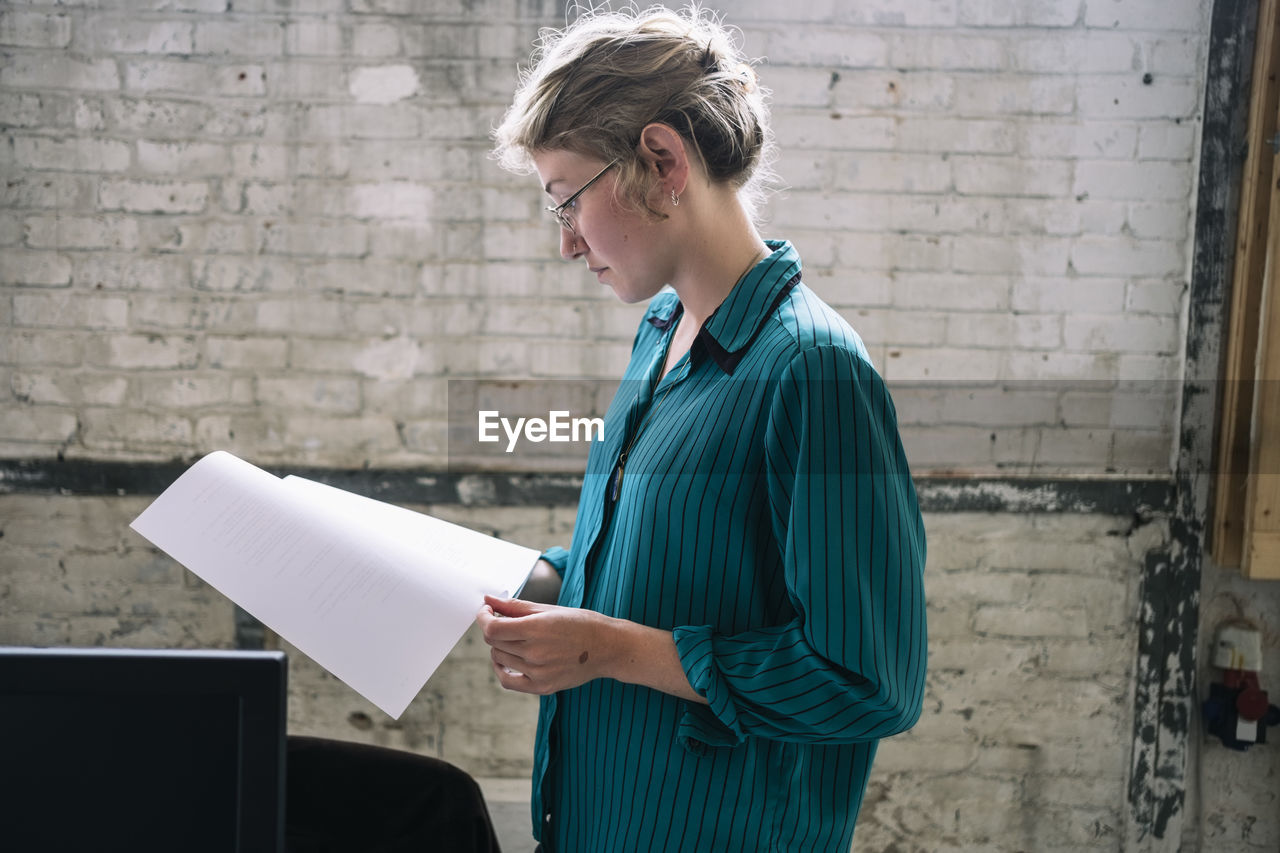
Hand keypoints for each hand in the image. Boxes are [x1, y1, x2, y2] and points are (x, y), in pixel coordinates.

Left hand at [476, 595, 613, 694]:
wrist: (608, 648)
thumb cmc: (581, 623)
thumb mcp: (549, 609)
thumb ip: (515, 606)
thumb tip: (489, 600)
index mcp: (537, 629)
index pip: (492, 628)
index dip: (483, 617)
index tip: (486, 611)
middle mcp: (535, 653)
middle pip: (494, 643)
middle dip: (494, 628)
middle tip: (505, 621)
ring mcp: (538, 673)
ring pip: (499, 659)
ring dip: (500, 646)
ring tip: (515, 638)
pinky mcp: (542, 687)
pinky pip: (508, 682)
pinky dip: (502, 670)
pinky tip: (508, 659)